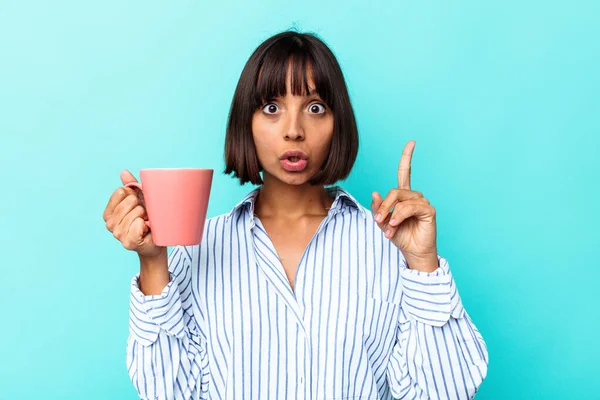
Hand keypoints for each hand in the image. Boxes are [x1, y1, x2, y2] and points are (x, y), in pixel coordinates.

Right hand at [103, 170, 165, 258]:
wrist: (157, 241)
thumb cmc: (147, 220)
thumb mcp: (140, 200)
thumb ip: (131, 186)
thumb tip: (124, 172)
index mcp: (109, 212)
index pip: (120, 191)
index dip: (133, 194)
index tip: (138, 203)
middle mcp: (110, 223)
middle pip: (129, 200)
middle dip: (141, 205)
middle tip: (145, 215)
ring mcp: (118, 234)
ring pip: (136, 212)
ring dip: (146, 215)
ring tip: (146, 222)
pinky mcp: (128, 242)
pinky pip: (138, 224)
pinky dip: (145, 224)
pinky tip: (146, 229)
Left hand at [371, 140, 438, 271]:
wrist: (412, 252)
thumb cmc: (400, 236)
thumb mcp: (384, 222)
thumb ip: (379, 208)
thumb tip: (375, 192)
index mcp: (403, 196)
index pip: (405, 172)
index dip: (407, 157)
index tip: (412, 142)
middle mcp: (414, 196)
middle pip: (394, 191)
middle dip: (384, 205)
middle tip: (378, 220)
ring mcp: (422, 202)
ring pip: (400, 199)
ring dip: (391, 214)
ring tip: (389, 229)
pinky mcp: (428, 210)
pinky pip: (410, 207)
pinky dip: (400, 215)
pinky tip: (396, 224)